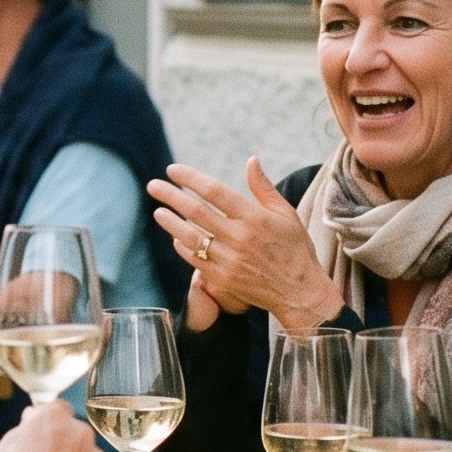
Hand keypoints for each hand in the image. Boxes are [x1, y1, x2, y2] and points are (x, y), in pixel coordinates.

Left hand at [148, 159, 344, 333]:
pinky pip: (195, 260)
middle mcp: (239, 237)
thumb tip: (251, 160)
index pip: (215, 191)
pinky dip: (183, 246)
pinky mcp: (223, 278)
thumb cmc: (294, 248)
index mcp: (255, 217)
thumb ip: (263, 187)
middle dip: (171, 196)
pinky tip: (175, 236)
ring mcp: (229, 259)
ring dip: (171, 222)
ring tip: (158, 211)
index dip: (191, 178)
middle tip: (153, 185)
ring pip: (191, 237)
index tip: (173, 170)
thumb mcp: (286, 214)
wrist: (298, 291)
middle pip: (196, 211)